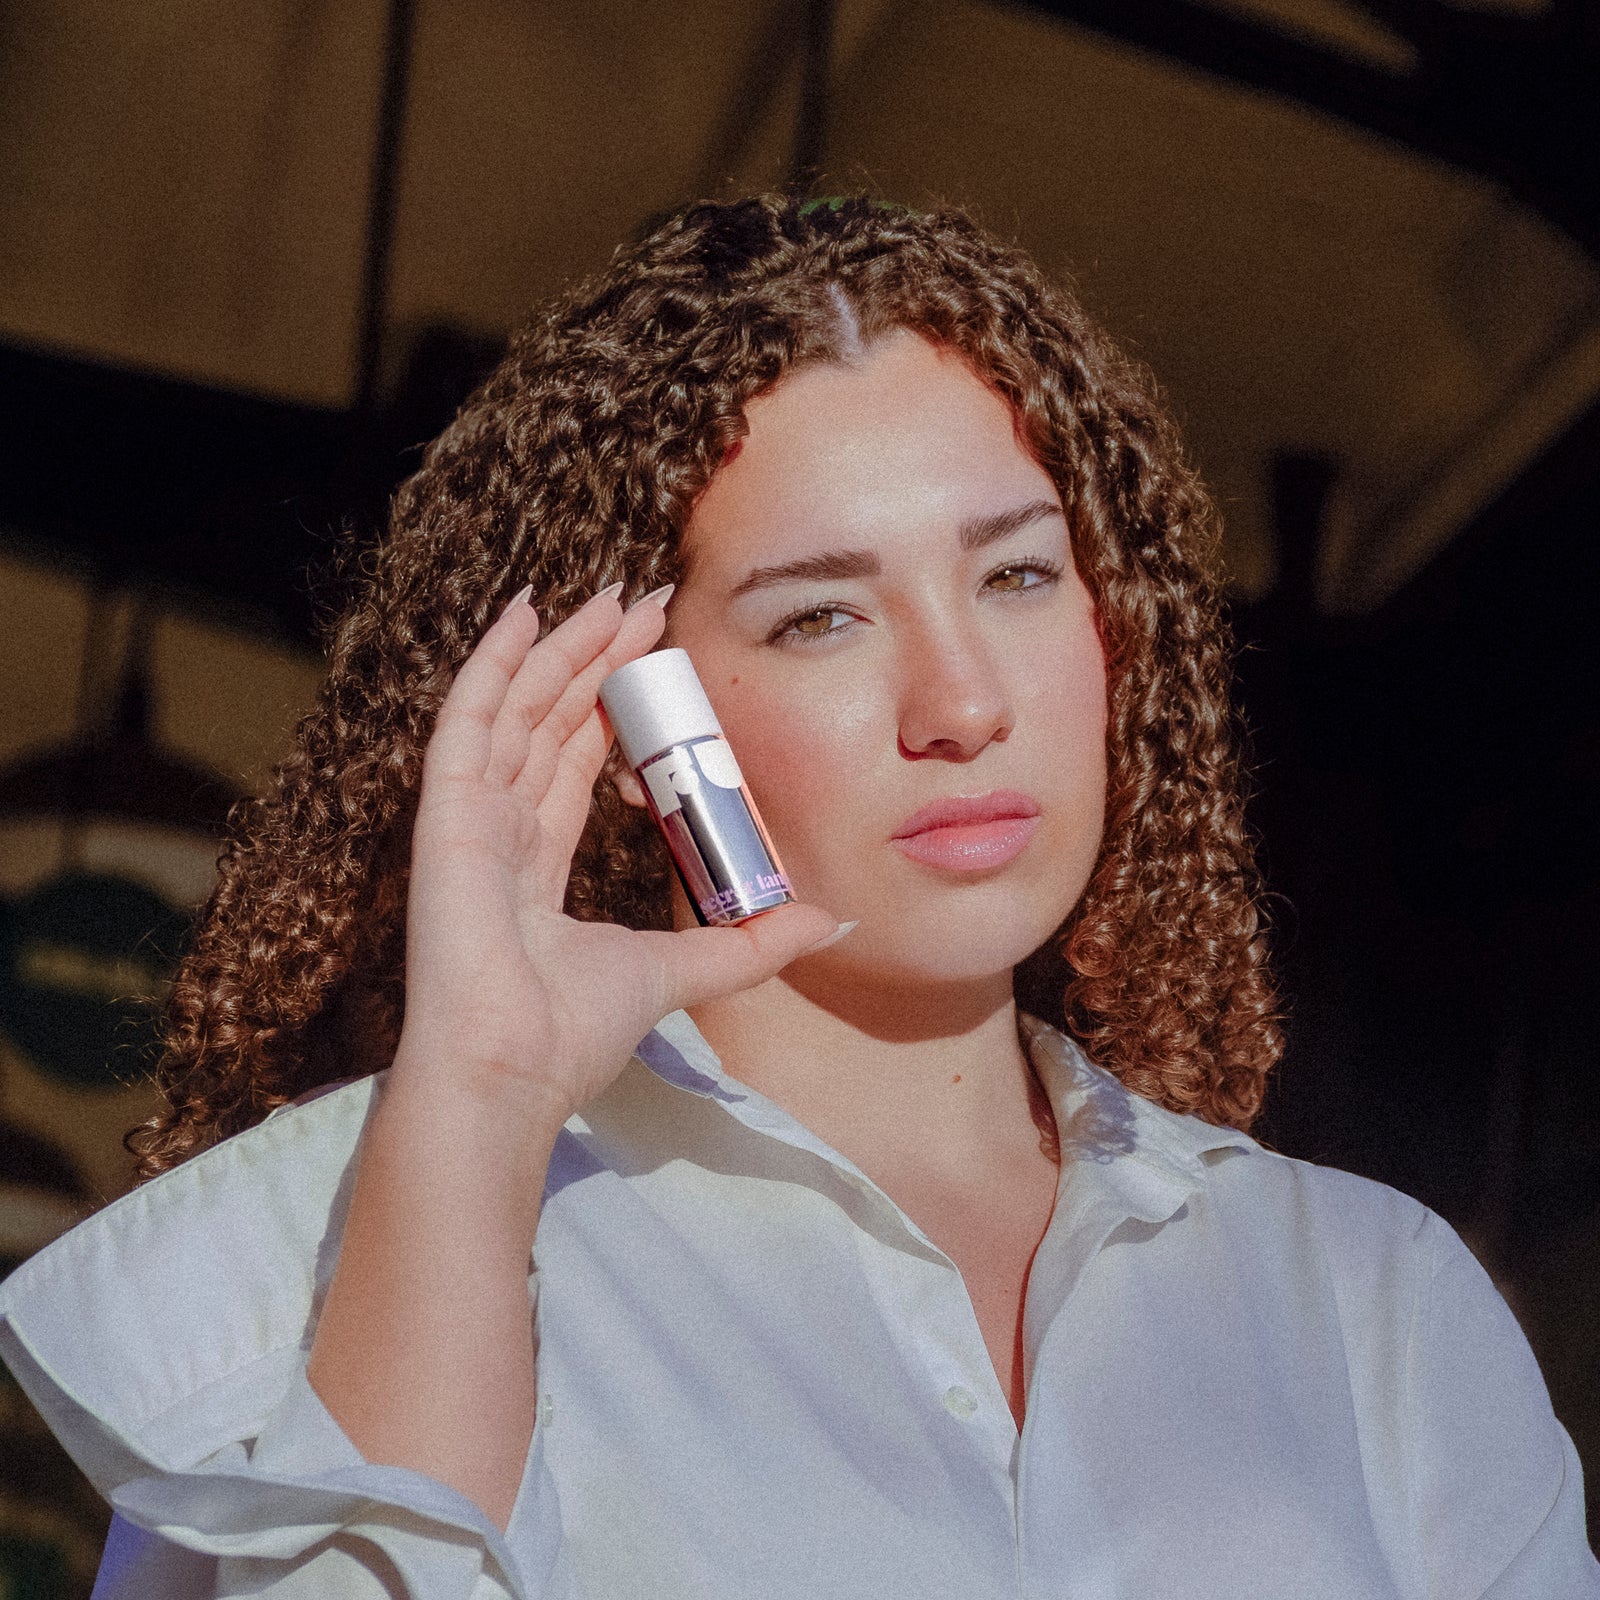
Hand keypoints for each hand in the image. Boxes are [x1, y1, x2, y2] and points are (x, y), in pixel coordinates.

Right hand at [394, 583, 839, 1120]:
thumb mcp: (685, 968)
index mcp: (541, 861)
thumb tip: (831, 921)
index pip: (578, 759)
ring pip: (518, 708)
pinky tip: (525, 612)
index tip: (657, 658)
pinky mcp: (447, 812)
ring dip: (561, 648)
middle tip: (643, 604)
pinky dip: (494, 663)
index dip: (615, 705)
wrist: (513, 1071)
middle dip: (597, 659)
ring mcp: (471, 816)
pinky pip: (470, 718)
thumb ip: (751, 942)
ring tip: (606, 596)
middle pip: (551, 720)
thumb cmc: (573, 1033)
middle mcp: (503, 828)